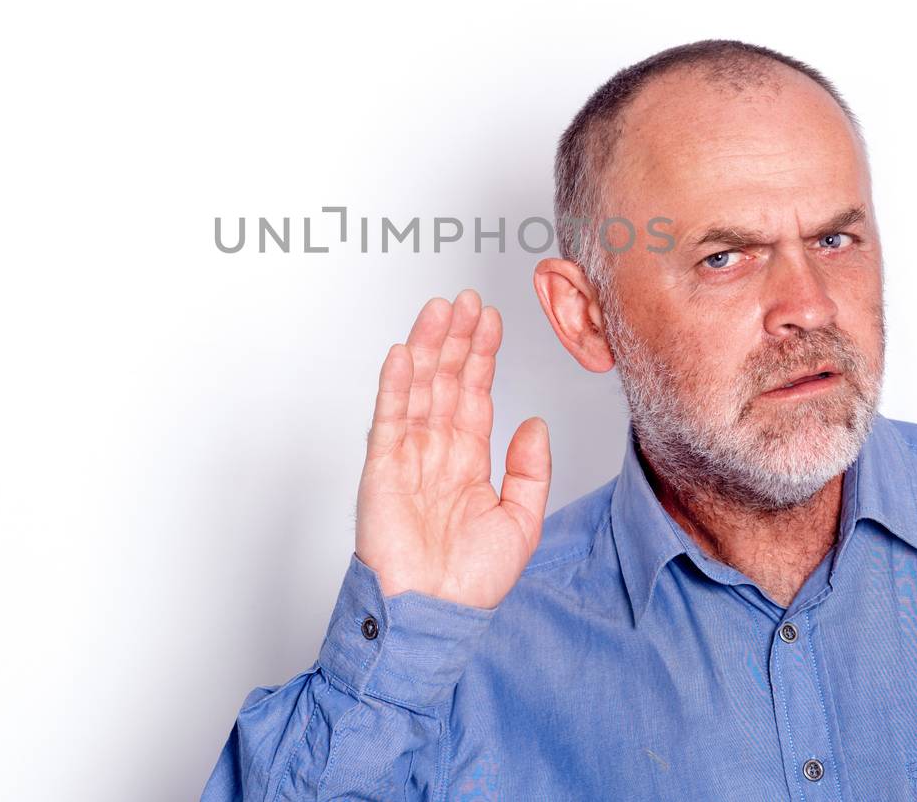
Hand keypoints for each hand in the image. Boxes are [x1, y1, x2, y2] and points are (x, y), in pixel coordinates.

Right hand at [354, 289, 551, 609]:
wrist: (434, 616)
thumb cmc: (469, 584)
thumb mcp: (521, 523)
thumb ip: (530, 471)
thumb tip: (534, 422)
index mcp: (467, 461)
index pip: (474, 394)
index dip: (481, 355)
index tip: (490, 319)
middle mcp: (436, 452)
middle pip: (445, 381)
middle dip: (455, 338)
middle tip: (465, 300)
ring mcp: (407, 457)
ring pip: (418, 389)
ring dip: (427, 347)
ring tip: (438, 310)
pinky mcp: (382, 470)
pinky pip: (389, 419)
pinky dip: (394, 385)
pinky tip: (401, 354)